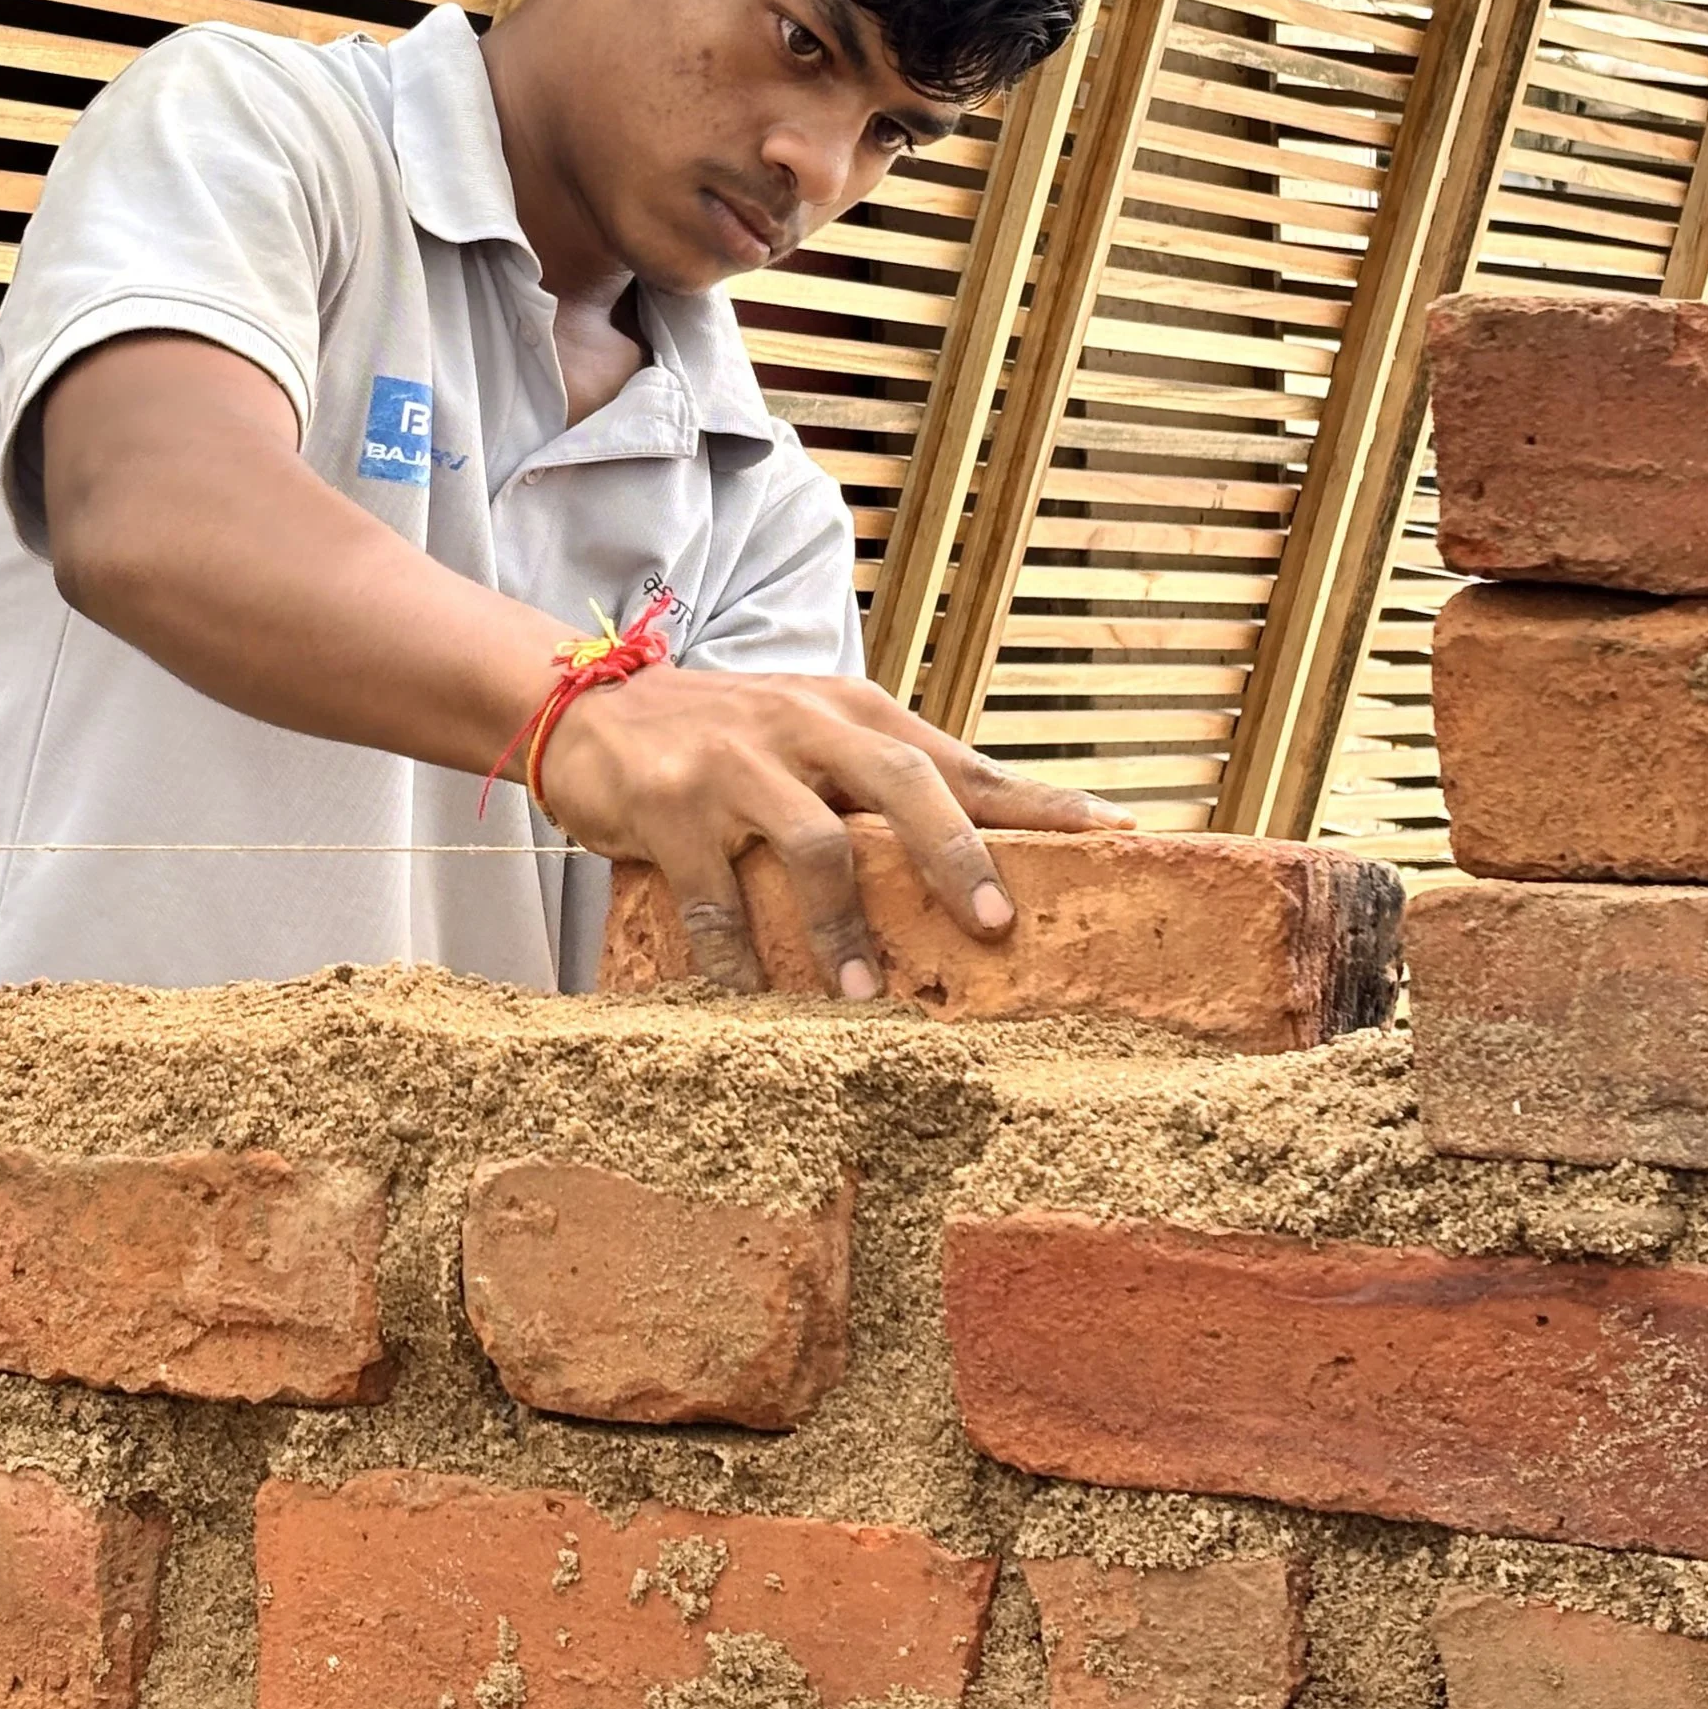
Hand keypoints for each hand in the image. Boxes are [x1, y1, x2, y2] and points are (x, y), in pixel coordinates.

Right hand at [534, 666, 1129, 997]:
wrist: (590, 708)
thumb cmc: (722, 736)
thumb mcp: (809, 735)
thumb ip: (880, 779)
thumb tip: (987, 845)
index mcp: (849, 711)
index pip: (957, 759)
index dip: (1036, 800)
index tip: (1117, 834)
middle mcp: (801, 726)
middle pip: (899, 781)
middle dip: (954, 854)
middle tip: (995, 924)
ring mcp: (733, 763)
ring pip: (814, 843)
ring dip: (844, 926)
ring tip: (862, 995)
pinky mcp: (670, 806)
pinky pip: (714, 898)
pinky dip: (737, 958)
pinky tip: (751, 1000)